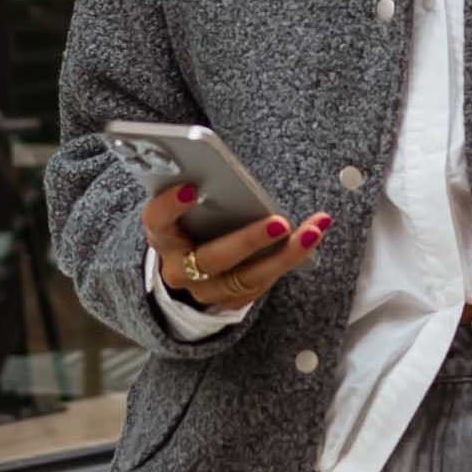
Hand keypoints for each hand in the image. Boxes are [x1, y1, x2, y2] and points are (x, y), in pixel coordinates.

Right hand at [145, 181, 330, 314]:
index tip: (190, 187)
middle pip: (211, 259)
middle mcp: (178, 270)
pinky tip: (313, 234)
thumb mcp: (188, 205)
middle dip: (248, 240)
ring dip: (285, 254)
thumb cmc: (192, 221)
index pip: (157, 222)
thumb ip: (200, 189)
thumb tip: (221, 170)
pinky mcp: (232, 301)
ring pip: (246, 278)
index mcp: (161, 237)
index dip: (169, 207)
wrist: (189, 264)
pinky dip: (291, 257)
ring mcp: (206, 291)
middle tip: (279, 222)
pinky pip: (263, 282)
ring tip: (313, 230)